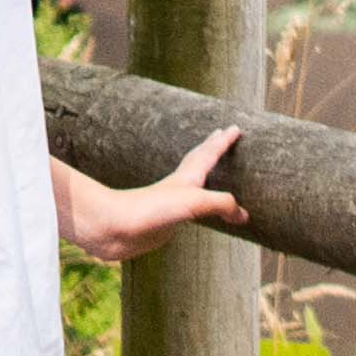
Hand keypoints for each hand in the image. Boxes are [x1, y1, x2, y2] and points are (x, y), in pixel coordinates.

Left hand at [66, 151, 245, 258]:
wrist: (112, 227)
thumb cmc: (148, 210)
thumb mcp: (193, 203)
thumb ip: (221, 204)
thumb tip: (243, 215)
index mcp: (186, 178)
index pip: (210, 153)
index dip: (223, 142)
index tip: (235, 128)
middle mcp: (179, 187)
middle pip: (198, 160)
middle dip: (211, 148)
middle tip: (221, 135)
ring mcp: (170, 204)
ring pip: (192, 184)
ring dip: (203, 173)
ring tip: (210, 170)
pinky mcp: (163, 222)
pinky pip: (188, 209)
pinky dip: (197, 204)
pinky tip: (194, 210)